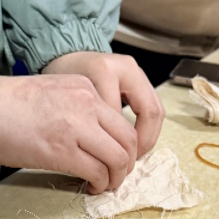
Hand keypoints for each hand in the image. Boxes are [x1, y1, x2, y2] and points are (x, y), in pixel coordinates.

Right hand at [0, 75, 137, 193]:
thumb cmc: (2, 104)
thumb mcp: (50, 93)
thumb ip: (75, 110)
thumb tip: (89, 139)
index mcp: (84, 88)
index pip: (121, 121)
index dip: (125, 146)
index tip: (116, 160)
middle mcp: (86, 104)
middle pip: (128, 140)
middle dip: (127, 164)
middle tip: (116, 176)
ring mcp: (76, 127)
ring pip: (119, 158)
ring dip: (117, 178)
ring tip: (104, 185)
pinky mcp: (61, 150)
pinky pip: (97, 172)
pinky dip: (99, 184)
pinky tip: (89, 187)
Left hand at [43, 52, 165, 159]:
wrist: (65, 56)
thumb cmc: (61, 79)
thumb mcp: (66, 101)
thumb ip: (85, 121)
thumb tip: (101, 156)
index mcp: (104, 71)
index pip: (120, 115)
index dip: (118, 143)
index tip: (109, 162)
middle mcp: (126, 68)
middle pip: (150, 111)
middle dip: (143, 142)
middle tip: (130, 161)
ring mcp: (137, 72)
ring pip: (157, 110)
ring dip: (148, 137)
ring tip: (133, 155)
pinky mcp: (141, 79)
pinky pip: (153, 107)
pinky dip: (147, 128)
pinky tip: (134, 142)